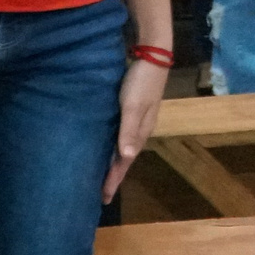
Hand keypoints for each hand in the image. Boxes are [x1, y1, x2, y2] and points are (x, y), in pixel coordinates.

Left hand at [102, 60, 169, 203]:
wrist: (154, 56)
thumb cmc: (141, 81)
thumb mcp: (134, 105)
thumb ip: (129, 130)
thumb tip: (125, 157)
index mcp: (140, 132)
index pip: (124, 163)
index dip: (113, 180)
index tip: (103, 199)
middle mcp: (138, 131)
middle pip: (124, 160)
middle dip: (113, 177)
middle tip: (100, 195)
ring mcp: (135, 121)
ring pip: (121, 149)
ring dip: (112, 164)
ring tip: (101, 177)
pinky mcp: (130, 112)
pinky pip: (119, 137)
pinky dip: (112, 148)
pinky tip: (104, 149)